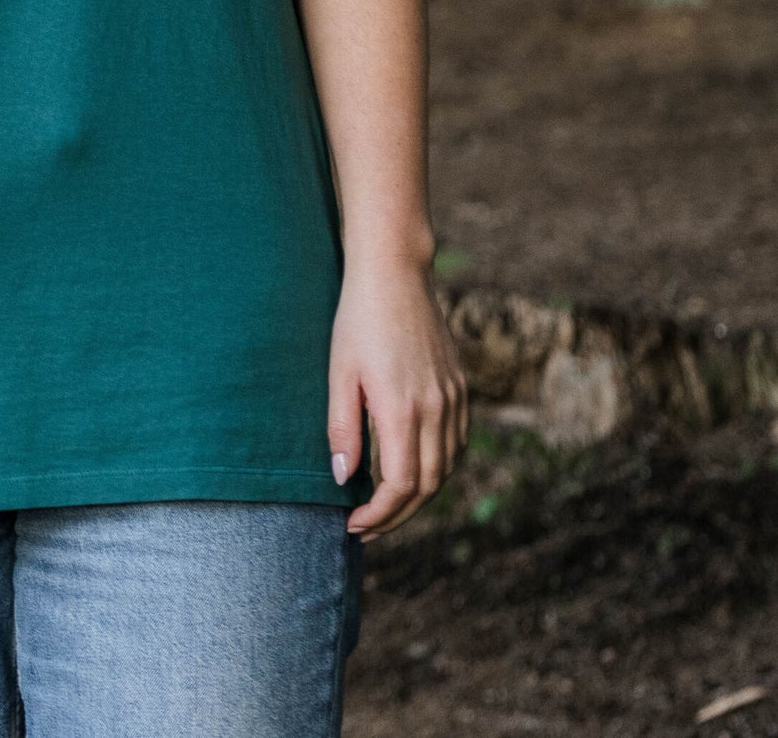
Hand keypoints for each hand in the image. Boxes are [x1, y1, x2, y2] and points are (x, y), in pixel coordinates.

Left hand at [327, 256, 467, 540]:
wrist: (395, 274)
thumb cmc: (358, 320)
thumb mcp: (339, 373)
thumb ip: (342, 430)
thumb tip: (343, 479)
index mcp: (402, 410)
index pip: (400, 486)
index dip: (379, 515)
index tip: (353, 525)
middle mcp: (436, 410)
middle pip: (428, 486)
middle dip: (398, 515)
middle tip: (367, 526)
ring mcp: (453, 399)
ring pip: (447, 468)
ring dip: (420, 495)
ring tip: (387, 505)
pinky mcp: (460, 387)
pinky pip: (457, 443)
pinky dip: (439, 467)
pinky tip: (415, 469)